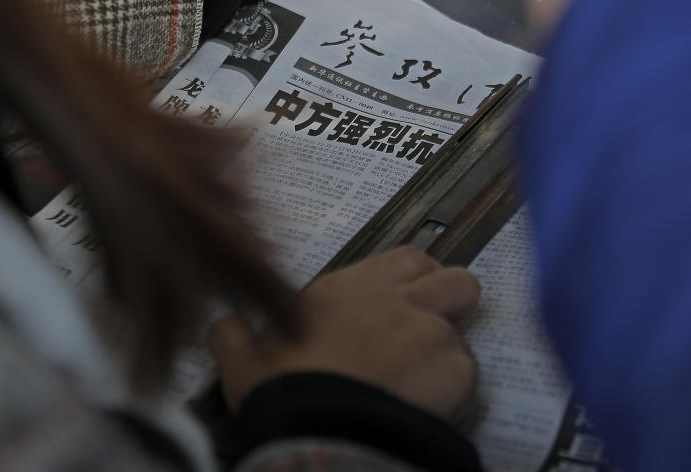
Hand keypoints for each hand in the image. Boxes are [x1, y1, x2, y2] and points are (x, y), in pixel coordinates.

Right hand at [209, 247, 479, 420]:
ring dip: (449, 348)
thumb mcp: (243, 358)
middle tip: (430, 330)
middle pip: (454, 279)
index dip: (414, 280)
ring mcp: (430, 331)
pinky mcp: (454, 370)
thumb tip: (222, 327)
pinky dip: (453, 387)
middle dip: (451, 300)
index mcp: (352, 287)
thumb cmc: (281, 390)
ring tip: (426, 379)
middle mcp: (398, 299)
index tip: (403, 303)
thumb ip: (234, 335)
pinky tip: (428, 407)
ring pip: (464, 327)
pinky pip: (467, 371)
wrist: (317, 430)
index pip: (408, 259)